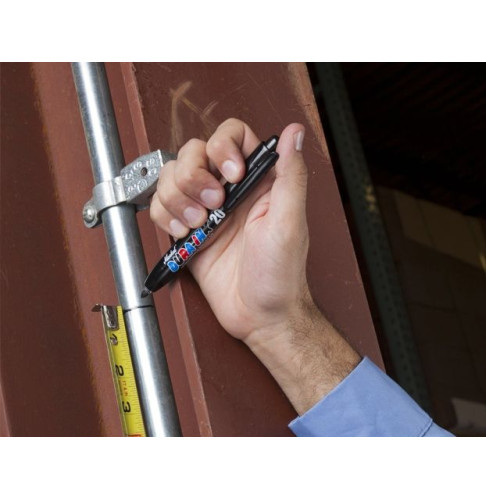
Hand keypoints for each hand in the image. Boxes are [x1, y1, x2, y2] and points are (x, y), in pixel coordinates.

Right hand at [151, 118, 359, 413]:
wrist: (258, 315)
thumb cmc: (280, 274)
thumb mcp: (290, 222)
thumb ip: (291, 175)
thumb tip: (295, 134)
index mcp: (258, 182)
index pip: (232, 135)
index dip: (223, 146)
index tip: (231, 175)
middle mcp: (230, 190)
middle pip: (193, 151)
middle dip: (194, 176)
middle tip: (213, 205)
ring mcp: (206, 210)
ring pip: (172, 176)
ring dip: (178, 197)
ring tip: (199, 224)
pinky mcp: (188, 230)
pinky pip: (162, 206)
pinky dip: (166, 216)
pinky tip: (185, 233)